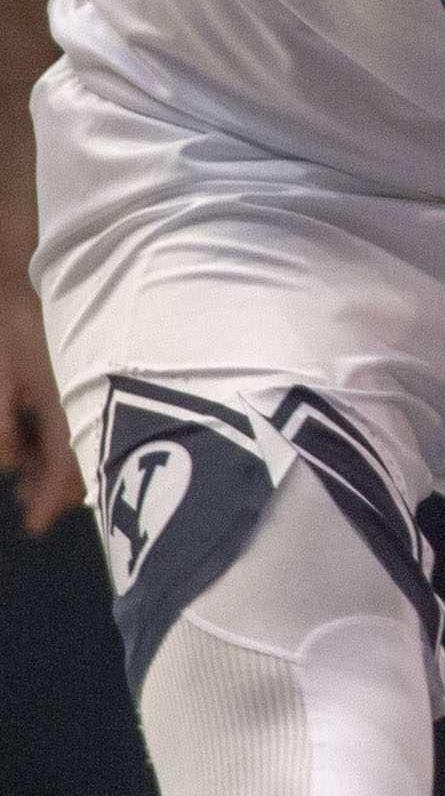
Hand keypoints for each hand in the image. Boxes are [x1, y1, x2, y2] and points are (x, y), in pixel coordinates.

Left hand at [0, 286, 77, 534]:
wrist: (29, 271)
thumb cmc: (13, 323)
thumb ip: (3, 428)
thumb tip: (10, 463)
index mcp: (66, 404)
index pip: (67, 466)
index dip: (50, 500)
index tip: (35, 524)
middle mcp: (86, 402)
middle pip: (81, 460)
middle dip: (53, 488)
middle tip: (31, 506)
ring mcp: (86, 390)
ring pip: (80, 442)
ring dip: (53, 466)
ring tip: (27, 478)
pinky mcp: (81, 380)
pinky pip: (77, 422)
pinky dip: (58, 442)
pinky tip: (37, 443)